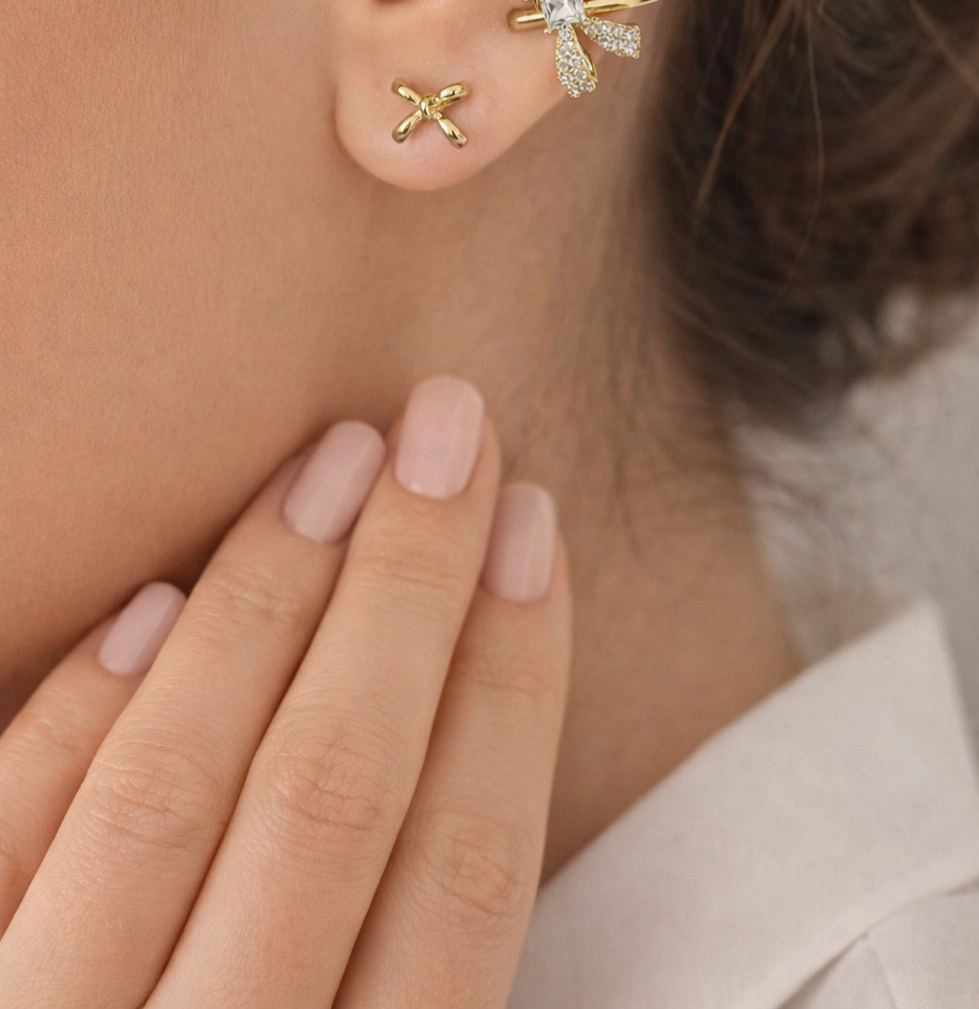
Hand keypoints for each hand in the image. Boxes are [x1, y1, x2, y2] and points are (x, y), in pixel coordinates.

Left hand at [0, 376, 570, 1007]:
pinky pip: (6, 846)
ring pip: (170, 798)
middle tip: (447, 426)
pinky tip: (151, 604)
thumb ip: (411, 945)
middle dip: (406, 590)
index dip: (515, 683)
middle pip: (334, 798)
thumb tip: (465, 702)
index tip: (532, 525)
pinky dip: (79, 720)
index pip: (467, 875)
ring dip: (262, 606)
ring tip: (328, 462)